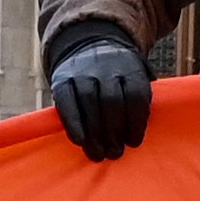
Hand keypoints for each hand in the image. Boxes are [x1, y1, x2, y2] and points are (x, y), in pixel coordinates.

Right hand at [51, 37, 154, 160]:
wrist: (88, 46)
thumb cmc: (118, 78)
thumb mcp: (133, 81)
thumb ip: (138, 104)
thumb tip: (133, 139)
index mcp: (130, 67)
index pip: (136, 95)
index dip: (136, 122)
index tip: (134, 143)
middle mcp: (107, 66)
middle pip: (112, 100)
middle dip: (114, 132)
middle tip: (115, 154)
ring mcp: (82, 71)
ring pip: (90, 102)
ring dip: (95, 133)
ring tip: (98, 154)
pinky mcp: (61, 79)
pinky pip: (67, 102)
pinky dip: (73, 123)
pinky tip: (80, 141)